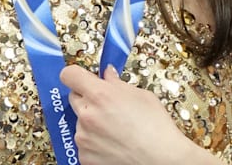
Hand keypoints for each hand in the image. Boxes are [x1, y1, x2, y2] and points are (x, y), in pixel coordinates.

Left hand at [59, 64, 199, 164]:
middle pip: (74, 97)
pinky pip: (84, 142)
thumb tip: (108, 75)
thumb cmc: (156, 128)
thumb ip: (117, 83)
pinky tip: (113, 142)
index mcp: (100, 95)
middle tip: (106, 104)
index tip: (83, 78)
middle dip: (88, 98)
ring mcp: (84, 137)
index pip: (69, 75)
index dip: (77, 74)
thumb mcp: (141, 95)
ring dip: (92, 122)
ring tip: (115, 128)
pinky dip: (94, 141)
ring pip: (80, 121)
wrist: (161, 159)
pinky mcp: (85, 156)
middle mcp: (87, 115)